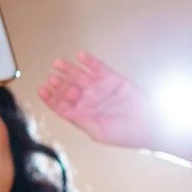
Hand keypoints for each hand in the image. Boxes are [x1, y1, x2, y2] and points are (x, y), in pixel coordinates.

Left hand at [41, 52, 165, 152]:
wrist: (150, 125)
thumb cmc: (125, 134)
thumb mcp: (99, 132)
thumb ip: (81, 120)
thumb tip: (64, 112)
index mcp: (83, 115)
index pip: (62, 105)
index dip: (51, 97)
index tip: (41, 89)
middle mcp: (90, 101)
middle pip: (68, 88)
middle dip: (58, 82)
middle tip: (51, 76)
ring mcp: (100, 88)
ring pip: (80, 76)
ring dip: (69, 69)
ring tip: (58, 62)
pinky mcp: (113, 79)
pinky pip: (98, 67)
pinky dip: (89, 61)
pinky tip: (80, 56)